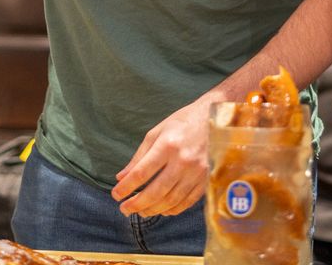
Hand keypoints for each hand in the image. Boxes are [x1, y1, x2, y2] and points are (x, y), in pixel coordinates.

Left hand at [111, 98, 210, 217]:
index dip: (127, 187)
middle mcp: (183, 160)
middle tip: (124, 209)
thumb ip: (139, 156)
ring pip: (171, 200)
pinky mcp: (207, 179)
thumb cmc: (182, 123)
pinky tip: (162, 210)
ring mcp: (197, 172)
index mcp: (168, 145)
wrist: (216, 118)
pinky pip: (188, 201)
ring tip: (140, 212)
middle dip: (137, 204)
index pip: (142, 172)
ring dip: (153, 210)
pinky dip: (173, 209)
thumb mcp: (157, 132)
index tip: (116, 195)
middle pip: (157, 191)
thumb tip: (122, 177)